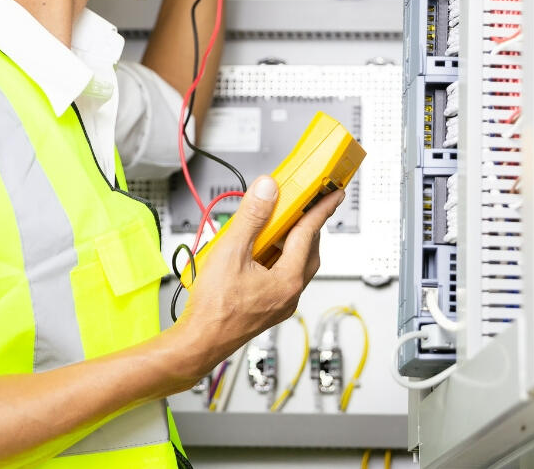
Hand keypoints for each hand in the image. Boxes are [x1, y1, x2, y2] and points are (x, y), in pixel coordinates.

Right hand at [172, 175, 344, 381]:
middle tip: (303, 204)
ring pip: (295, 264)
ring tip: (274, 223)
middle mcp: (289, 294)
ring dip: (289, 241)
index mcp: (288, 280)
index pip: (309, 234)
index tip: (334, 195)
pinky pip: (281, 275)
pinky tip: (256, 250)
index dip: (321, 209)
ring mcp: (279, 302)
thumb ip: (252, 217)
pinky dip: (276, 256)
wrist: (199, 342)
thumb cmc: (215, 309)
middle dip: (307, 225)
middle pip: (308, 250)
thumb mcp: (231, 251)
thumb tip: (268, 190)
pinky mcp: (267, 306)